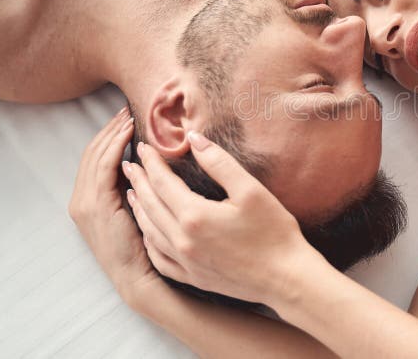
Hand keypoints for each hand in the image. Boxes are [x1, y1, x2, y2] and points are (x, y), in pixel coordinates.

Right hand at [68, 108, 160, 308]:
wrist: (137, 274)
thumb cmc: (143, 244)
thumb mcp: (133, 210)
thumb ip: (133, 188)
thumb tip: (146, 162)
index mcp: (86, 200)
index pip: (95, 158)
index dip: (109, 136)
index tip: (126, 117)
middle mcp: (79, 200)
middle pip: (91, 152)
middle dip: (109, 128)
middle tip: (127, 108)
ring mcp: (85, 202)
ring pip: (96, 156)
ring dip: (113, 133)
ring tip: (130, 115)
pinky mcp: (96, 205)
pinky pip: (105, 167)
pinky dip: (116, 147)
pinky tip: (130, 134)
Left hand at [122, 132, 313, 305]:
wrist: (287, 278)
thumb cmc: (274, 232)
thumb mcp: (250, 190)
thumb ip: (219, 162)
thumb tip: (193, 139)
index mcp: (195, 216)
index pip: (163, 183)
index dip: (152, 163)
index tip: (143, 148)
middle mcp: (183, 241)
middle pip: (150, 206)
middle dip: (139, 182)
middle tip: (129, 165)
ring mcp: (186, 263)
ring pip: (150, 232)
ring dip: (139, 210)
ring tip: (133, 193)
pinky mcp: (193, 277)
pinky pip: (159, 258)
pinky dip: (148, 241)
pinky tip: (148, 233)